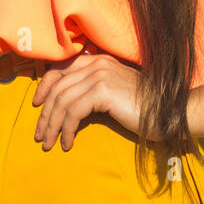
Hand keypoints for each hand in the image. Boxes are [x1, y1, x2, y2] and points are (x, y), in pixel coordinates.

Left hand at [31, 50, 157, 149]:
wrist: (167, 111)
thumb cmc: (142, 107)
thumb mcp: (113, 91)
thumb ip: (93, 88)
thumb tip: (67, 105)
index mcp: (97, 60)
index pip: (60, 69)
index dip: (44, 87)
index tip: (36, 105)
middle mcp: (96, 63)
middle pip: (58, 87)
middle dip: (45, 114)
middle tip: (40, 135)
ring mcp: (99, 75)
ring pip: (62, 101)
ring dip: (52, 125)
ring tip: (49, 143)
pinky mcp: (102, 91)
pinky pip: (73, 112)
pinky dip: (67, 129)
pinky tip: (68, 143)